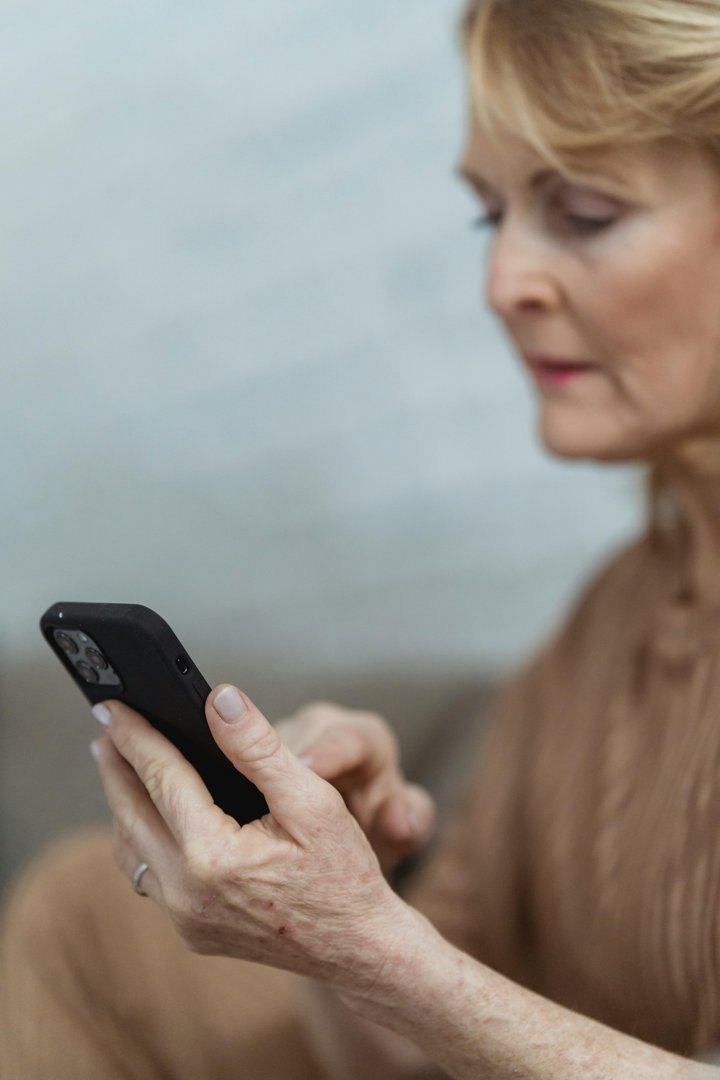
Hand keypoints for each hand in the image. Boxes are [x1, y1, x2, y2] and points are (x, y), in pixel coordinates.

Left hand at [91, 685, 413, 993]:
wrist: (358, 948)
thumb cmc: (343, 872)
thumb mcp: (312, 799)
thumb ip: (260, 747)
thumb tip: (219, 699)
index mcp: (214, 856)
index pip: (161, 778)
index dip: (136, 736)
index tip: (114, 706)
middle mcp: (188, 893)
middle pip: (131, 812)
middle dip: (116, 765)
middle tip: (106, 725)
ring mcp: (185, 918)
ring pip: (132, 848)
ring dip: (123, 801)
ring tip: (120, 763)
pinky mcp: (191, 931)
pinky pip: (149, 876)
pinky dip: (141, 836)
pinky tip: (150, 814)